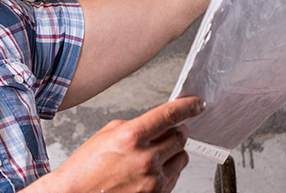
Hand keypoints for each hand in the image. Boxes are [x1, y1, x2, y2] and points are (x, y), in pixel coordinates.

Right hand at [45, 97, 205, 192]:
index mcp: (132, 136)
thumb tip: (157, 124)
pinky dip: (168, 169)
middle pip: (181, 137)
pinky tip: (152, 168)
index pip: (169, 115)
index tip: (197, 103)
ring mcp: (153, 181)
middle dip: (179, 130)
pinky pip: (174, 178)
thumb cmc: (87, 166)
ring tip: (158, 151)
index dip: (188, 106)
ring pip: (182, 158)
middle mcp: (146, 158)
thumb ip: (136, 126)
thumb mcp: (109, 133)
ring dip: (175, 151)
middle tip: (173, 128)